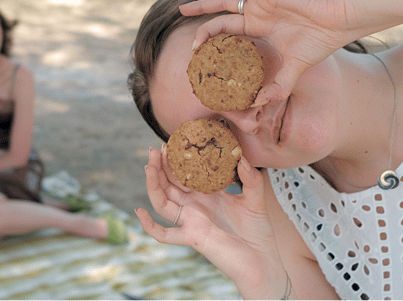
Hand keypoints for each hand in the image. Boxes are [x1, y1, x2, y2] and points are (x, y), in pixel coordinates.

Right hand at [135, 146, 287, 298]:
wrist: (262, 261)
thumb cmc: (258, 232)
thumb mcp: (255, 199)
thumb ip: (250, 178)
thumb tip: (240, 157)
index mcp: (206, 195)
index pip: (184, 174)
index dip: (175, 160)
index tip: (171, 142)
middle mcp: (194, 207)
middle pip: (169, 184)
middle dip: (160, 166)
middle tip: (155, 149)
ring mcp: (190, 222)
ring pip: (162, 202)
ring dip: (153, 184)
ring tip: (149, 165)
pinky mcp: (192, 237)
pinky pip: (164, 234)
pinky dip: (149, 226)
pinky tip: (139, 212)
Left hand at [181, 0, 359, 105]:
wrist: (340, 22)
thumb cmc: (320, 42)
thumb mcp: (293, 70)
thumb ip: (276, 88)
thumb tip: (257, 106)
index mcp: (259, 26)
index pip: (226, 27)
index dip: (208, 35)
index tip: (194, 46)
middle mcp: (258, 9)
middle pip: (222, 5)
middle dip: (201, 6)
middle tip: (181, 10)